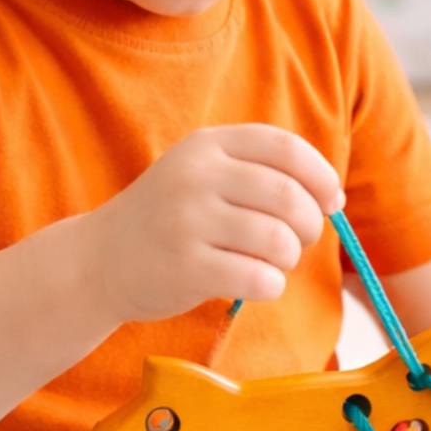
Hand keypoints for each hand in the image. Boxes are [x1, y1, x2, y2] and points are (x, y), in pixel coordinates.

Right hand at [83, 124, 343, 324]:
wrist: (98, 260)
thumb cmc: (169, 219)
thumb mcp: (202, 175)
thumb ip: (259, 173)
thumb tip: (332, 196)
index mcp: (206, 146)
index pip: (286, 147)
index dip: (321, 175)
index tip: (332, 200)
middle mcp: (196, 176)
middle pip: (289, 196)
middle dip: (310, 224)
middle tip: (300, 241)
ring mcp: (188, 221)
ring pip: (278, 239)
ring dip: (289, 258)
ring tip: (272, 262)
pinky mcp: (186, 267)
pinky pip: (259, 277)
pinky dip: (271, 285)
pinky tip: (257, 283)